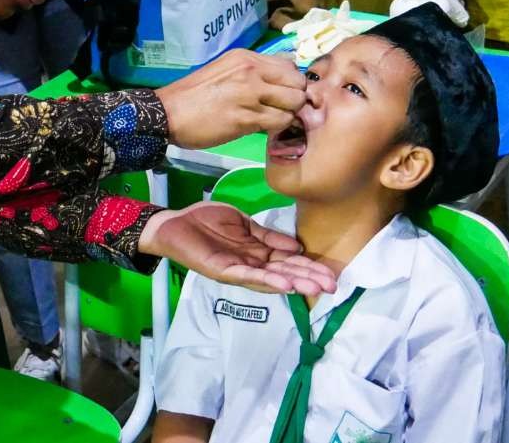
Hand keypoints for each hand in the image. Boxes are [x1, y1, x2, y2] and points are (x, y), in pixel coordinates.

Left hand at [138, 202, 337, 295]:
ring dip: (293, 283)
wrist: (175, 223)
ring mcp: (237, 269)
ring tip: (314, 288)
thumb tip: (296, 246)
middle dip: (308, 278)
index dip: (308, 266)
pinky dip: (266, 280)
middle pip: (285, 272)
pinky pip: (247, 276)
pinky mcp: (222, 271)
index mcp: (256, 252)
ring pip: (270, 278)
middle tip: (333, 286)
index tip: (331, 272)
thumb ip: (267, 235)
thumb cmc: (205, 221)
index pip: (288, 261)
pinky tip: (283, 283)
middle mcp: (251, 264)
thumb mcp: (243, 224)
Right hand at [155, 49, 304, 148]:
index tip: (281, 94)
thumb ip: (252, 72)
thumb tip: (281, 79)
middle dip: (294, 98)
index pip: (289, 65)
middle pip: (297, 83)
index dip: (290, 82)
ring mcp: (250, 94)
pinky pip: (280, 121)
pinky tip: (263, 128)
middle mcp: (251, 71)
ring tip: (271, 119)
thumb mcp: (224, 70)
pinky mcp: (246, 118)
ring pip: (294, 103)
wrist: (167, 114)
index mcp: (245, 58)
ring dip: (287, 114)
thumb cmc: (194, 95)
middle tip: (281, 109)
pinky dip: (278, 127)